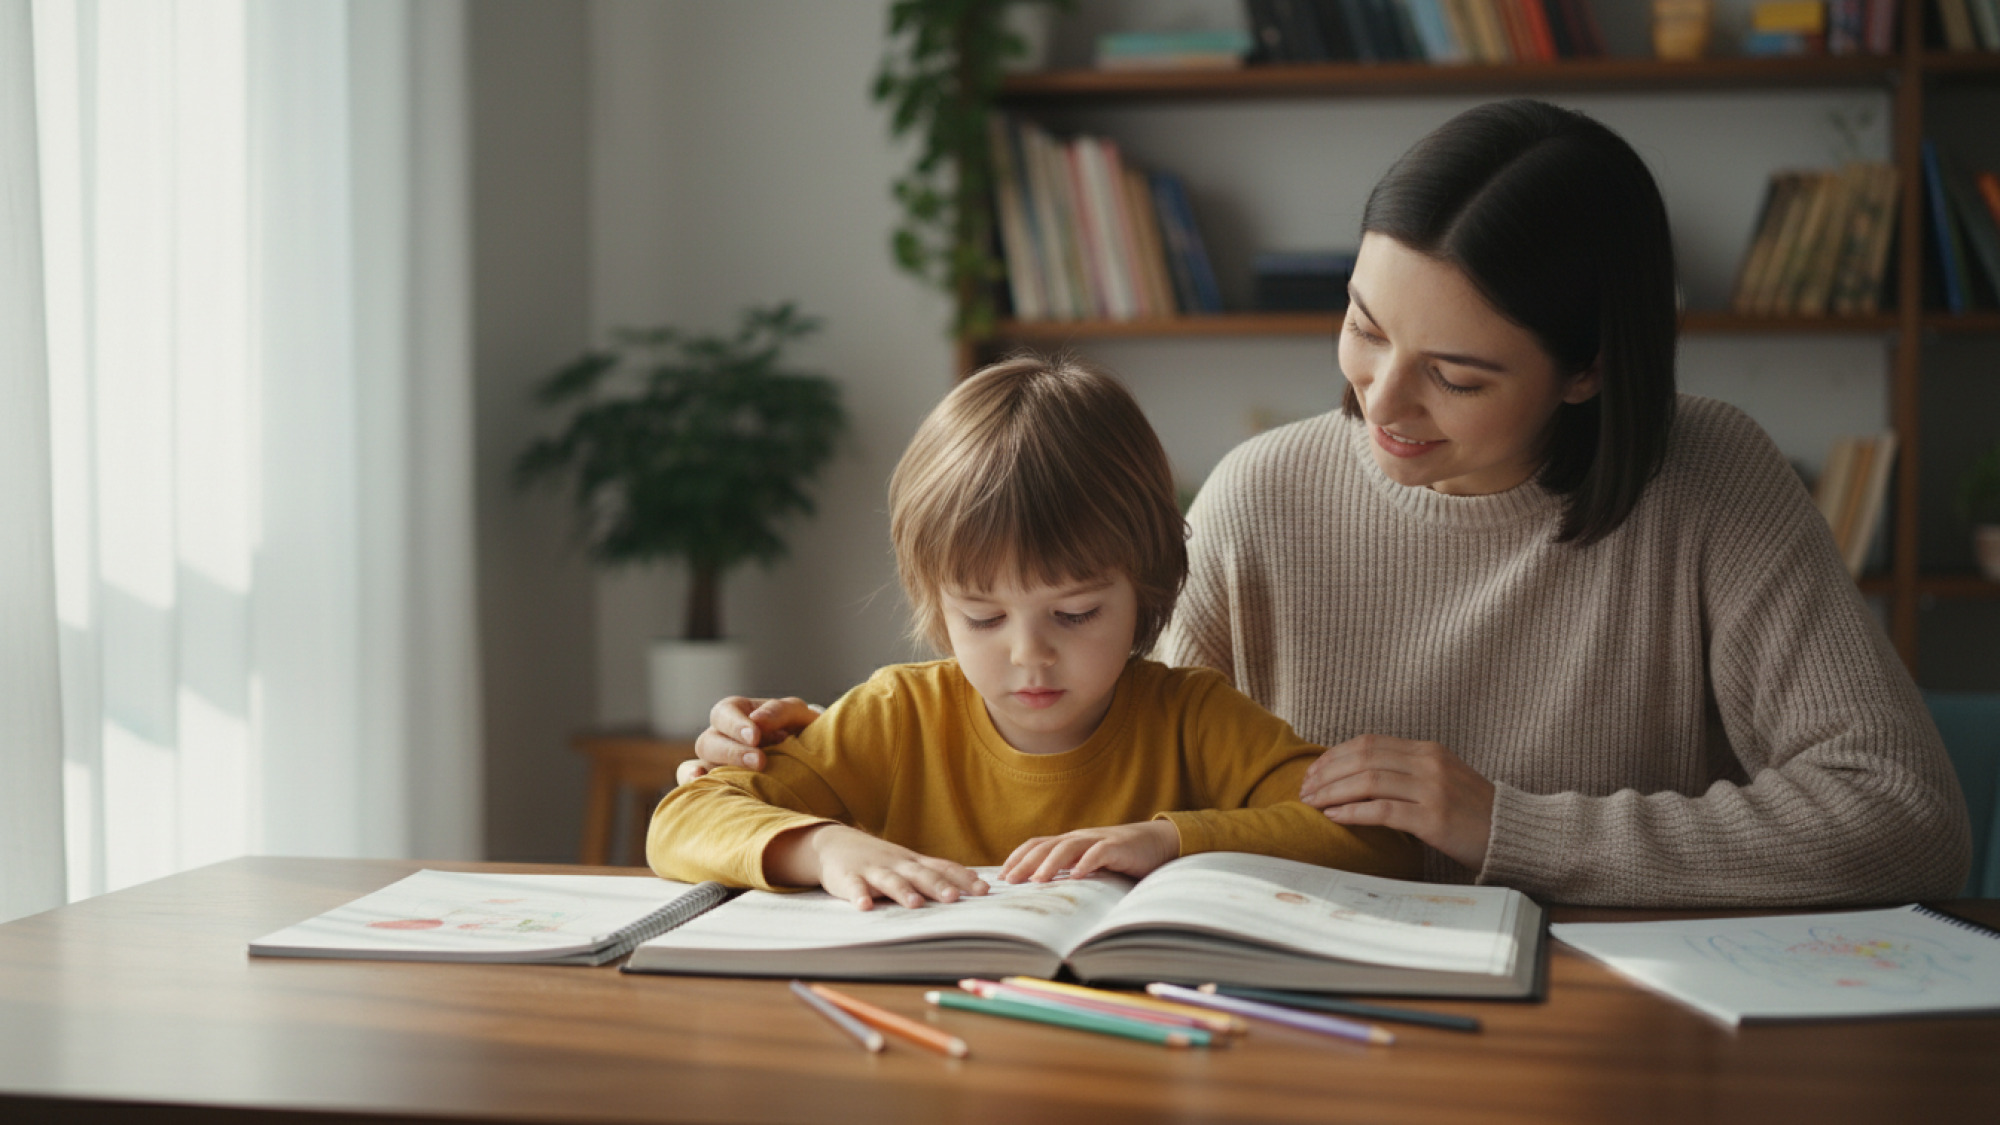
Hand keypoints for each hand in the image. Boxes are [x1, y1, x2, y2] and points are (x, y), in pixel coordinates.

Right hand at [677, 696, 822, 784]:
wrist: (811, 760)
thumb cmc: (800, 730)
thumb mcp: (797, 714)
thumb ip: (780, 711)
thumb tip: (758, 720)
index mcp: (737, 713)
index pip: (725, 712)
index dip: (736, 724)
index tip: (755, 736)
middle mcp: (721, 738)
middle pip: (708, 741)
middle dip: (733, 752)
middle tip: (760, 761)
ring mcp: (715, 763)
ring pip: (697, 764)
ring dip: (714, 772)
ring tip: (731, 781)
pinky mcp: (717, 785)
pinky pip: (693, 784)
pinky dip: (692, 784)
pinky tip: (702, 788)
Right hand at [768, 825, 987, 910]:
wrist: (835, 843)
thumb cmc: (880, 859)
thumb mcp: (909, 863)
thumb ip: (937, 872)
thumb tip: (975, 881)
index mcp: (914, 863)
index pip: (943, 868)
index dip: (963, 879)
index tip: (984, 891)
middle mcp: (897, 864)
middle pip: (920, 875)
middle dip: (938, 886)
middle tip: (954, 898)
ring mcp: (873, 870)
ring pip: (890, 881)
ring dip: (902, 892)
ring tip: (915, 903)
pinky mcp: (848, 878)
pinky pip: (854, 887)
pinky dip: (859, 895)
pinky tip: (864, 906)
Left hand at [999, 821, 1180, 884]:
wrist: (1156, 843)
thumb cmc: (1120, 858)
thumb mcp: (1089, 864)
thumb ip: (1069, 872)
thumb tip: (1041, 895)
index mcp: (1070, 842)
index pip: (1036, 845)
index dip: (1017, 857)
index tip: (1001, 875)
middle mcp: (1080, 838)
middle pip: (1046, 846)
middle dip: (1025, 863)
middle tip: (1009, 881)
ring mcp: (1098, 840)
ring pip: (1068, 847)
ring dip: (1050, 863)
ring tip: (1037, 880)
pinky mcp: (1118, 847)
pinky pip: (1099, 852)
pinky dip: (1087, 862)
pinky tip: (1077, 875)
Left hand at [1299, 734, 1494, 870]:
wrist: (1513, 833)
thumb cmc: (1472, 812)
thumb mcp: (1440, 779)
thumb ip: (1406, 772)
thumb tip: (1357, 776)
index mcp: (1428, 750)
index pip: (1369, 743)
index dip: (1335, 755)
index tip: (1313, 772)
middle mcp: (1429, 764)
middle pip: (1363, 758)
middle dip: (1327, 773)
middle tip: (1304, 789)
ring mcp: (1432, 790)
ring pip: (1368, 781)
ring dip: (1333, 792)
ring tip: (1311, 803)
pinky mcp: (1434, 819)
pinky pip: (1383, 811)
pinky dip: (1353, 812)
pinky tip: (1334, 817)